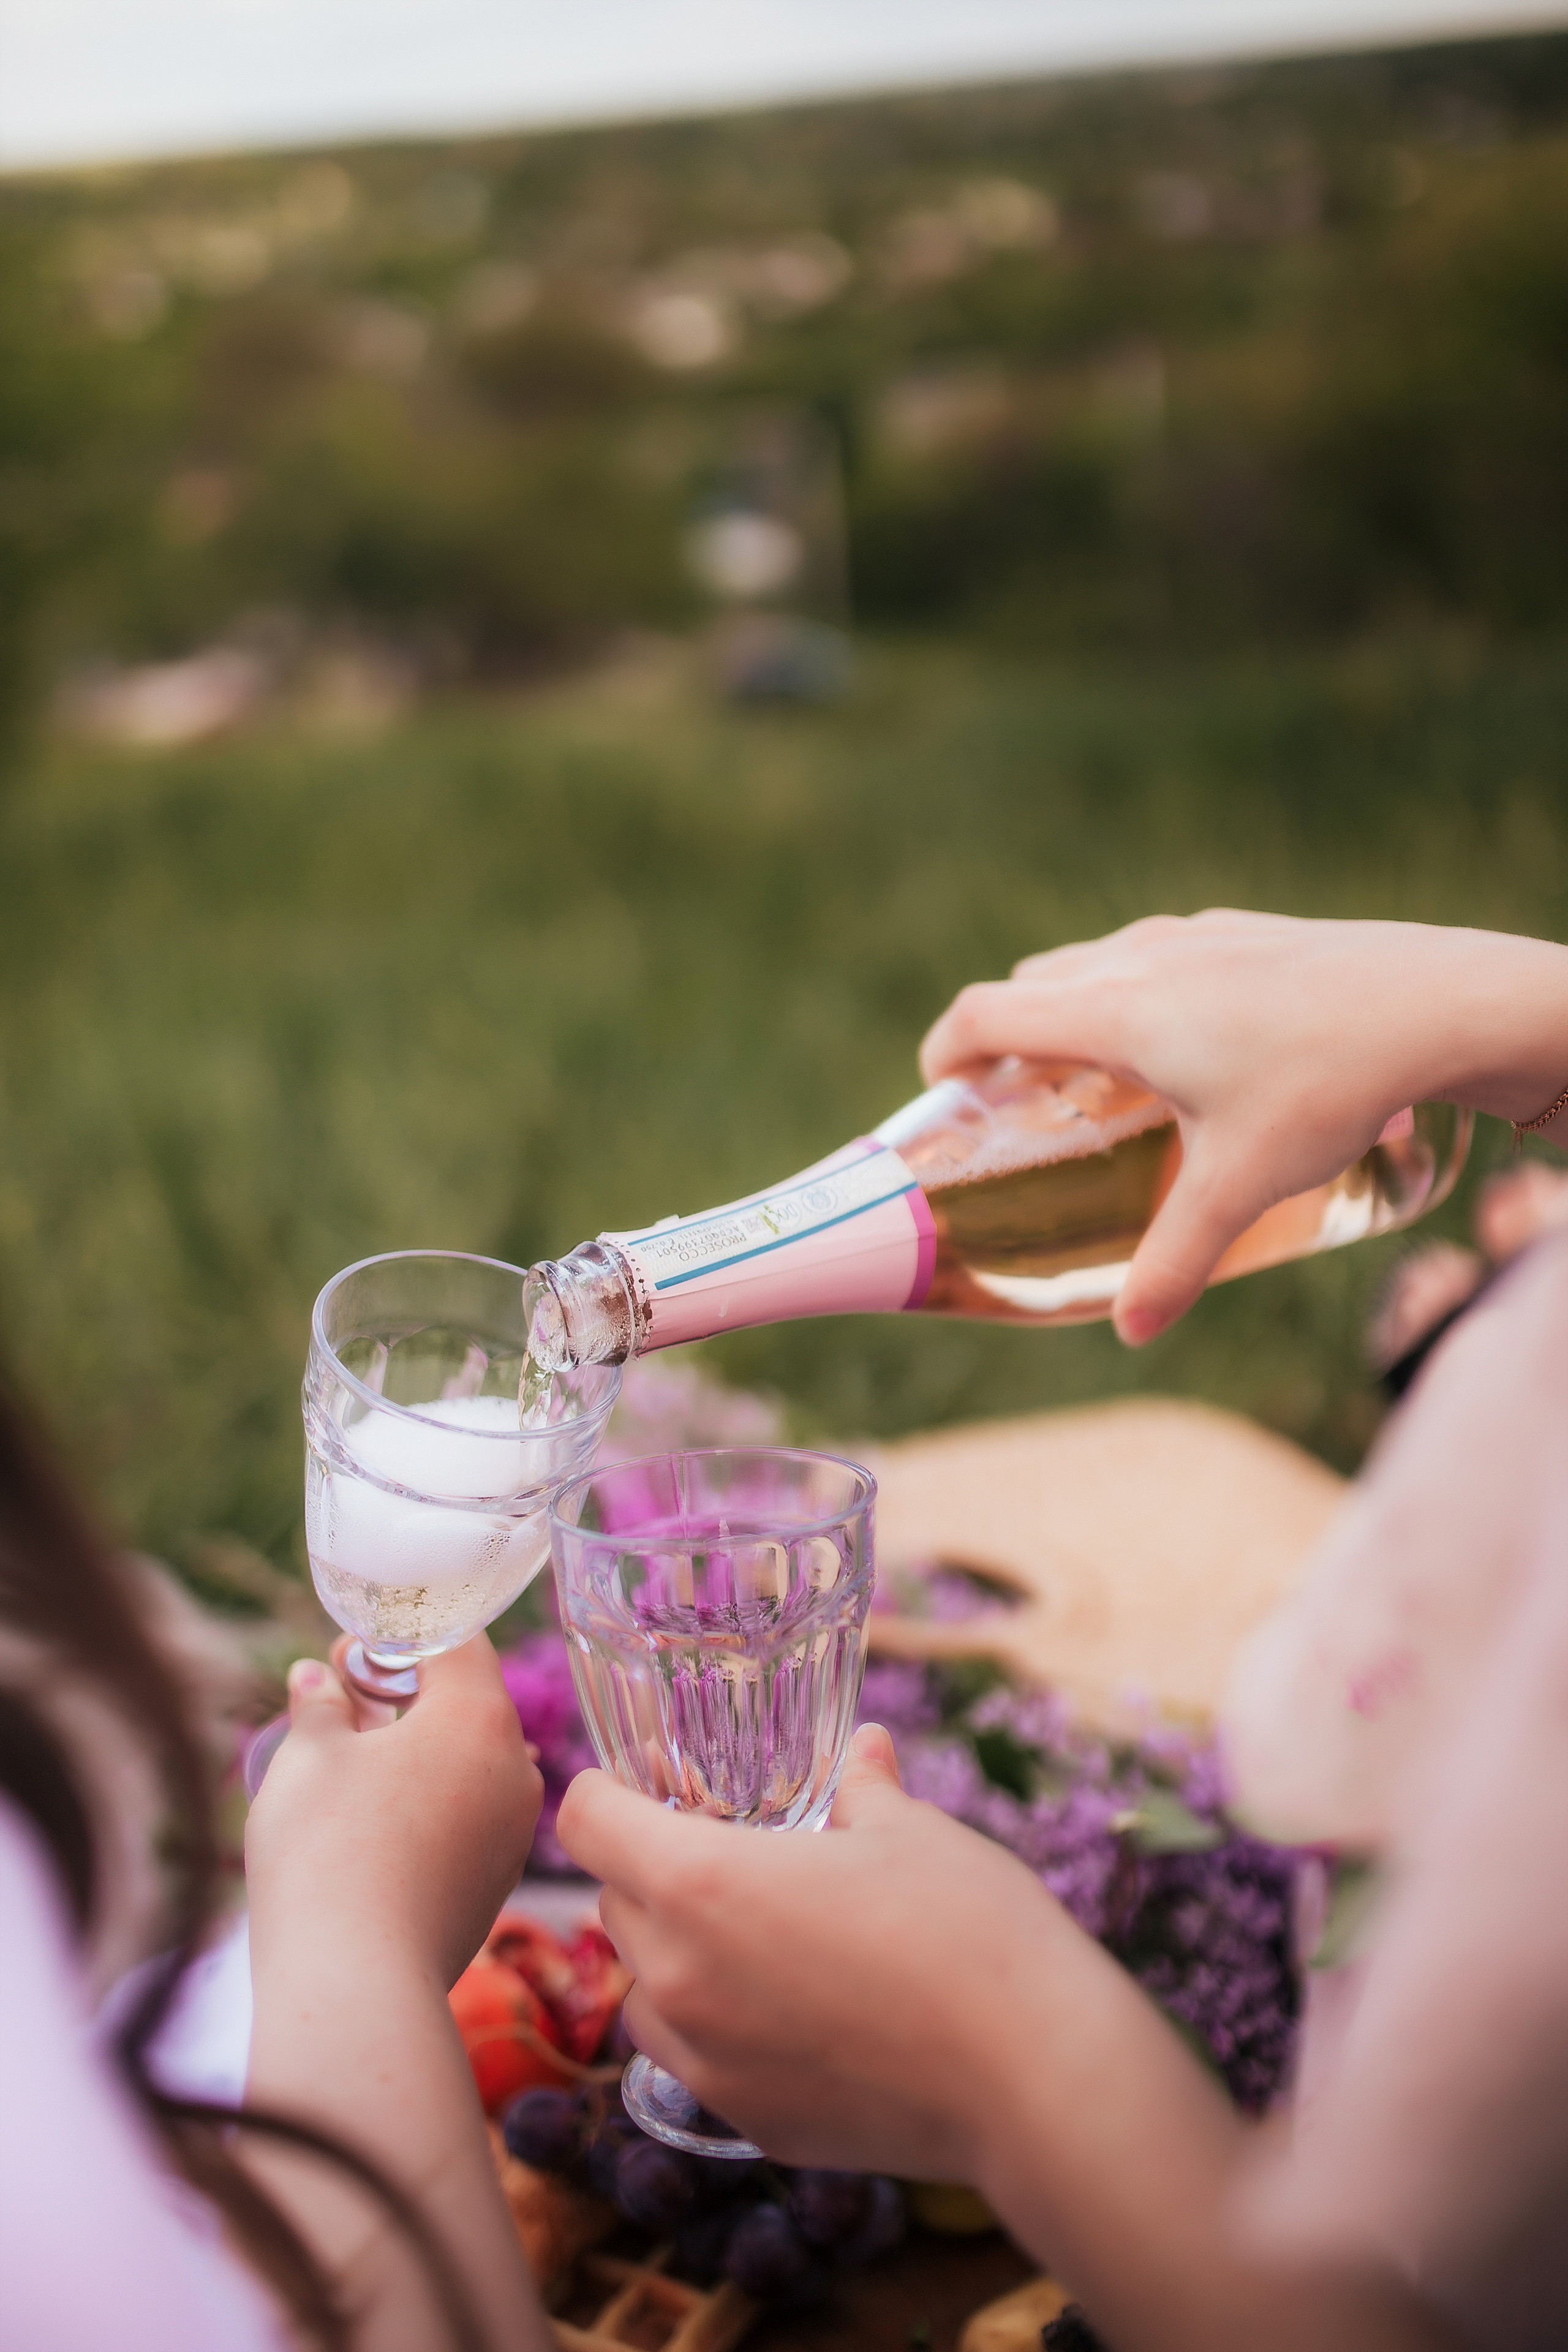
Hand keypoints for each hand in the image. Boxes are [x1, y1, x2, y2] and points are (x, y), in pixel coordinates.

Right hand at [246, 1632, 540, 1992]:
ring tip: (353, 1770)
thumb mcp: (308, 1757)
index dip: (398, 1636)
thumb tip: (318, 1678)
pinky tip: (376, 1828)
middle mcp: (515, 1766)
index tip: (347, 1657)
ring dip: (418, 1753)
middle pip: (468, 1701)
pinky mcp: (498, 1880)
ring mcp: (514, 1828)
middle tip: (342, 1707)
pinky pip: (470, 1816)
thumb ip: (320, 1704)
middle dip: (407, 1695)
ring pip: (470, 1762)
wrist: (355, 1985)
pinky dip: (430, 1805)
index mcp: (479, 1716)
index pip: (457, 1638)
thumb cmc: (326, 1852)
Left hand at [560, 1736, 1450, 2349]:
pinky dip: (721, 2030)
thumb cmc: (968, 1930)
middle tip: (722, 1850)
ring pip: (645, 1993)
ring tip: (758, 1936)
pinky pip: (698, 2062)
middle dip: (650, 1872)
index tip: (638, 1785)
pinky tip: (797, 2011)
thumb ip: (862, 1788)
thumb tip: (863, 1750)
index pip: (586, 1822)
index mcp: (700, 1884)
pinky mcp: (749, 2124)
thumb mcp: (911, 1831)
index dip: (605, 1792)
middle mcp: (679, 1978)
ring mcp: (708, 2064)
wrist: (1033, 2077)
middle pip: (612, 1905)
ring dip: (676, 1956)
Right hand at [920, 911, 1567, 1341]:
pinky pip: (1155, 954)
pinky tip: (1189, 1047)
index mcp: (1118, 1012)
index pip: (988, 1011)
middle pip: (1033, 983)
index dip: (946, 1048)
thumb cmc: (1332, 1084)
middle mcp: (1143, 958)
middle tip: (1014, 1099)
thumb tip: (1130, 1332)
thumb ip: (1177, 1258)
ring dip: (1072, 1009)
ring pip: (1096, 961)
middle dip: (1006, 1034)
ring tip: (1096, 1077)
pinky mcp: (1244, 933)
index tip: (937, 1085)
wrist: (1442, 1000)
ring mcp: (1196, 936)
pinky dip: (1133, 992)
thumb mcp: (1245, 1183)